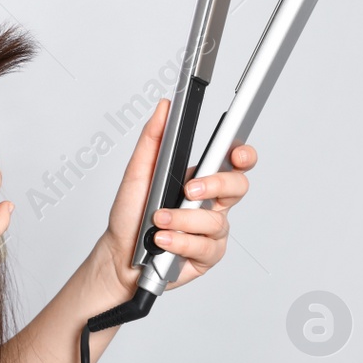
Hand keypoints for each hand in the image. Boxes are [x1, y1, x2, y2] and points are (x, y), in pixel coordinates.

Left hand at [96, 97, 257, 294]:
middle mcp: (211, 203)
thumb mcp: (138, 172)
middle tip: (189, 189)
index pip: (232, 161)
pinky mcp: (206, 255)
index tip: (237, 153)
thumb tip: (164, 108)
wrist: (119, 254)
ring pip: (216, 220)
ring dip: (183, 219)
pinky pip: (205, 246)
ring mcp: (211, 230)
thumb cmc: (131, 215)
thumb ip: (153, 139)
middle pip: (237, 186)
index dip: (243, 155)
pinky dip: (180, 242)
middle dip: (216, 185)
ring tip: (158, 220)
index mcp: (200, 178)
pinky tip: (162, 241)